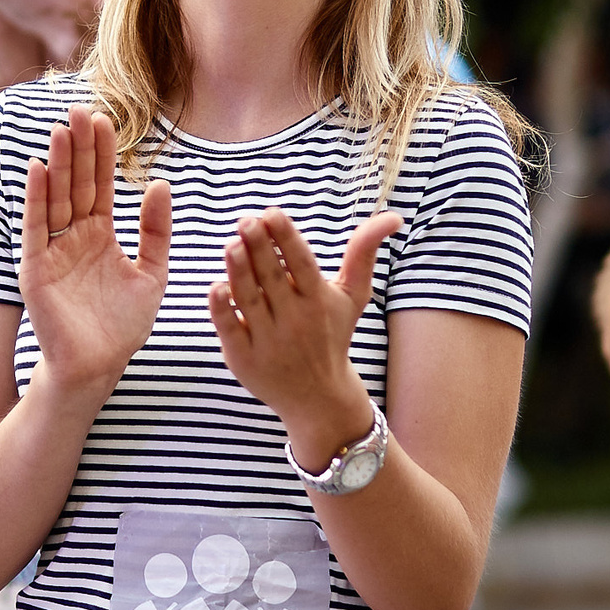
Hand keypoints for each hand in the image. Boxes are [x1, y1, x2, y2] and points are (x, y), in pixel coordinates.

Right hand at [20, 104, 171, 395]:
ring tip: (62, 128)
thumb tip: (161, 183)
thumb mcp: (152, 273)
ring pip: (56, 197)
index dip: (103, 154)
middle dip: (79, 148)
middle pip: (77, 183)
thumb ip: (156, 229)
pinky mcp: (36, 267)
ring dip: (58, 163)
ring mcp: (53, 250)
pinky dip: (37, 198)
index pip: (102, 185)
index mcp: (101, 235)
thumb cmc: (122, 325)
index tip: (105, 119)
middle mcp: (75, 236)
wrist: (98, 367)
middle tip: (79, 109)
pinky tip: (40, 168)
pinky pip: (36, 227)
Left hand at [208, 206, 401, 469]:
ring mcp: (269, 341)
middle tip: (245, 220)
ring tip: (231, 244)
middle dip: (259, 247)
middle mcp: (295, 320)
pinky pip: (230, 328)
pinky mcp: (245, 358)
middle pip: (273, 278)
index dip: (286, 237)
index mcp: (318, 300)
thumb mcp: (353, 296)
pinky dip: (221, 308)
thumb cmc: (332, 334)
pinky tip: (215, 285)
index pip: (302, 263)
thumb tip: (394, 217)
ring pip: (249, 299)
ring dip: (238, 270)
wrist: (318, 397)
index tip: (271, 212)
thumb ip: (364, 253)